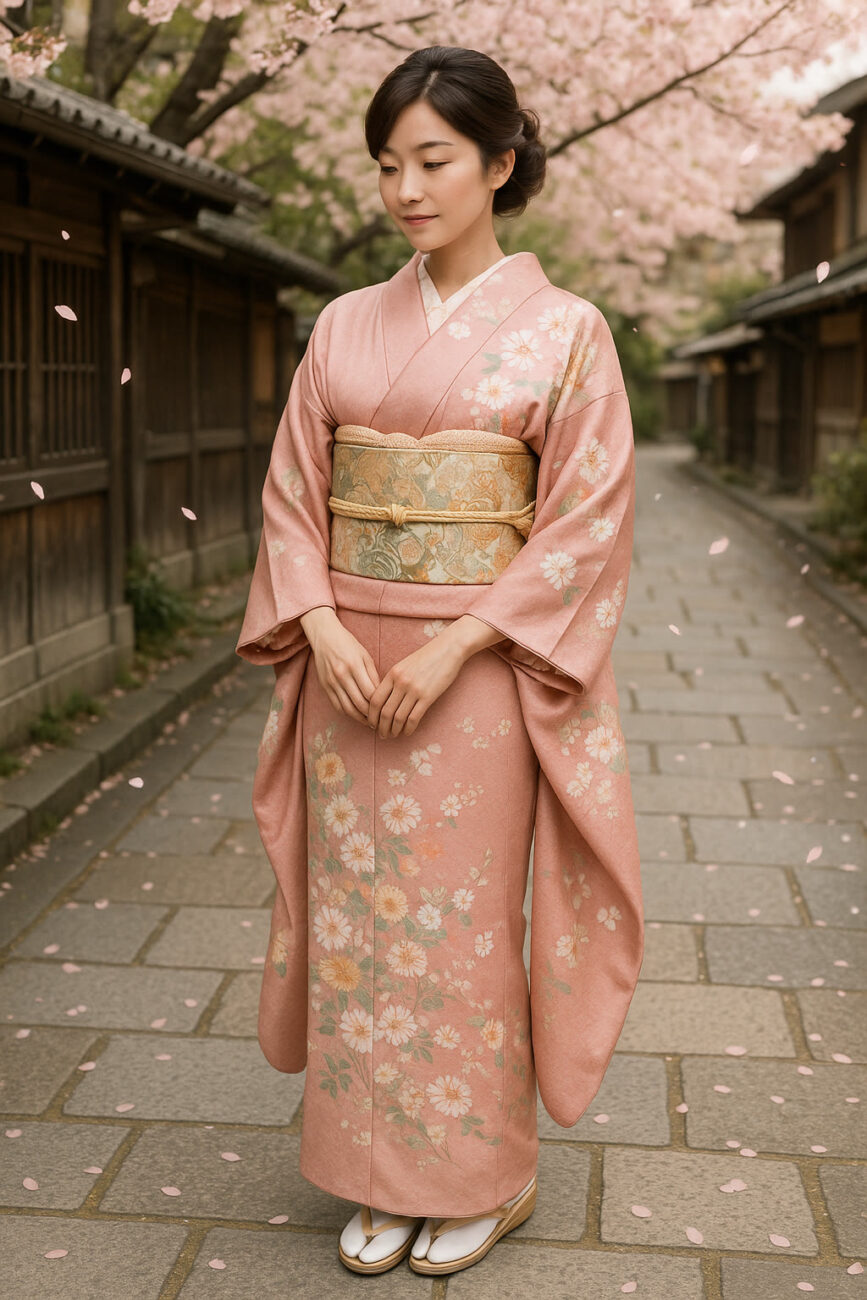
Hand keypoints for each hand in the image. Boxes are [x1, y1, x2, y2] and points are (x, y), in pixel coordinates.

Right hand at [300, 607, 379, 725]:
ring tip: (370, 722)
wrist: (325, 637)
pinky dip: (348, 713)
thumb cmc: (348, 644)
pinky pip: (337, 705)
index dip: (380, 704)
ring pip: (347, 708)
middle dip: (371, 715)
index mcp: (354, 666)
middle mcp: (342, 675)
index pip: (370, 692)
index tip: (388, 709)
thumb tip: (381, 695)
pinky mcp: (325, 686)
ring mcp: (332, 682)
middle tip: (382, 721)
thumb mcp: (365, 656)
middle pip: (359, 703)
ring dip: (360, 718)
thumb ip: (373, 675)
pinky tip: (357, 716)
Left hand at [366, 637, 466, 737]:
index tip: (372, 723)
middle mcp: (400, 682)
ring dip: (393, 730)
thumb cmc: (427, 657)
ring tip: (392, 735)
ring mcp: (414, 690)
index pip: (374, 699)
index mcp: (392, 674)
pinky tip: (407, 732)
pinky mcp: (428, 696)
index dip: (371, 715)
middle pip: (384, 711)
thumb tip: (385, 700)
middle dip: (381, 726)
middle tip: (381, 734)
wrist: (448, 649)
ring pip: (398, 717)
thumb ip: (394, 680)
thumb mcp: (405, 665)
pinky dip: (408, 728)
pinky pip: (414, 718)